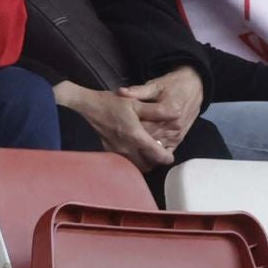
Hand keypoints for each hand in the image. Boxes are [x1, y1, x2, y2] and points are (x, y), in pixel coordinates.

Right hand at [55, 81, 174, 169]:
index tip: (171, 157)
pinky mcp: (109, 152)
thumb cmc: (114, 102)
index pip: (156, 154)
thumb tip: (177, 112)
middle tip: (160, 153)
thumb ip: (157, 110)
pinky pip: (126, 162)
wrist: (90, 106)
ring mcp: (116, 152)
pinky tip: (136, 150)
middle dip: (155, 162)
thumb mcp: (136, 102)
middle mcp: (126, 148)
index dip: (166, 158)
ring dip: (144, 162)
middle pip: (147, 165)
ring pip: (136, 166)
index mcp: (135, 136)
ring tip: (149, 153)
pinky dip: (134, 160)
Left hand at [115, 65, 203, 150]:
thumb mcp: (156, 84)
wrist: (196, 87)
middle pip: (150, 139)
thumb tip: (121, 92)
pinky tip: (144, 155)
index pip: (145, 125)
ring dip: (143, 150)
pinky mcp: (179, 139)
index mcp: (169, 110)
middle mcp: (174, 125)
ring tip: (127, 151)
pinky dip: (155, 154)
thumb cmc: (174, 84)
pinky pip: (166, 151)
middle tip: (118, 143)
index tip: (117, 130)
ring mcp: (177, 134)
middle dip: (134, 142)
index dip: (130, 129)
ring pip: (156, 148)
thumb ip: (139, 91)